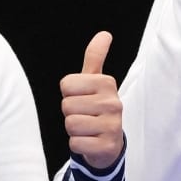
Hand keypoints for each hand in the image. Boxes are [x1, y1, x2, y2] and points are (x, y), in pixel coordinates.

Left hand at [60, 31, 123, 168]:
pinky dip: (78, 145)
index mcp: (107, 83)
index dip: (69, 94)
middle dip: (71, 113)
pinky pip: (75, 144)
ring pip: (70, 124)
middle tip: (86, 115)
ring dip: (74, 130)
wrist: (109, 143)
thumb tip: (105, 33)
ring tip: (88, 128)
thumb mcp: (95, 81)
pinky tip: (90, 141)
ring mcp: (112, 125)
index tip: (83, 98)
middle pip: (67, 106)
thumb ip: (95, 57)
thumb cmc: (97, 108)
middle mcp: (113, 103)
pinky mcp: (107, 146)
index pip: (66, 85)